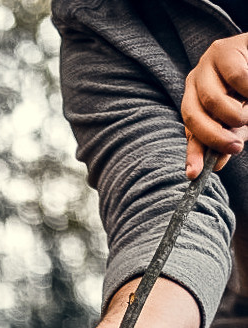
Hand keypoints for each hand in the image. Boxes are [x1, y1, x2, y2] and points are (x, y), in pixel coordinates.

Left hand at [182, 35, 247, 176]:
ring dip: (235, 116)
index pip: (190, 129)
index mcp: (195, 98)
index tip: (194, 174)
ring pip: (212, 100)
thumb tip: (217, 164)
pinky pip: (236, 79)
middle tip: (236, 147)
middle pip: (193, 115)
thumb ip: (228, 136)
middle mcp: (196, 81)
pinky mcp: (225, 49)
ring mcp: (207, 64)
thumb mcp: (240, 117)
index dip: (192, 152)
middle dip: (215, 137)